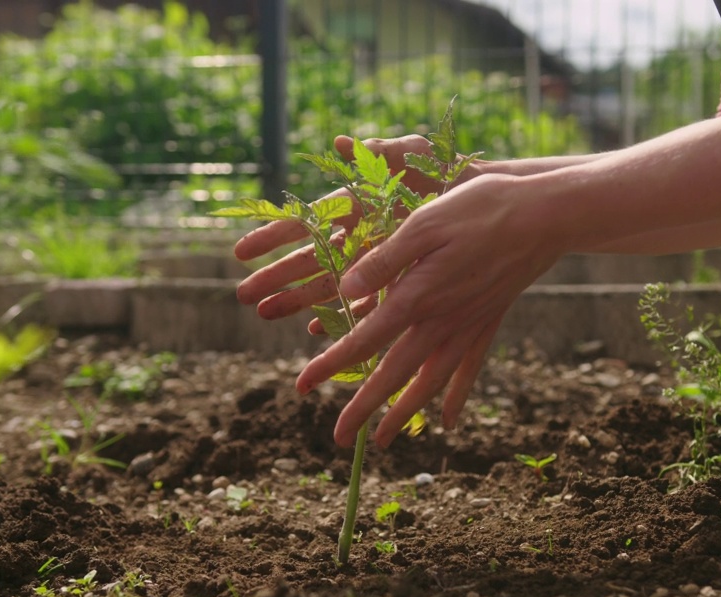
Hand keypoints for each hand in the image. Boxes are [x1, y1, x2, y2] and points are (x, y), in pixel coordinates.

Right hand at [233, 134, 482, 319]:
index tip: (241, 252)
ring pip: (327, 284)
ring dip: (296, 300)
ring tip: (265, 313)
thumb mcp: (410, 153)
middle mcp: (355, 234)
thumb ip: (379, 150)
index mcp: (351, 203)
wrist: (479, 195)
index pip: (303, 222)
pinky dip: (340, 316)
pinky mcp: (394, 280)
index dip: (272, 236)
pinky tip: (318, 331)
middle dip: (275, 277)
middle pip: (308, 259)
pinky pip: (363, 303)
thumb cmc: (442, 168)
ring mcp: (372, 259)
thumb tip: (344, 141)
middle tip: (245, 295)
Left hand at [295, 173, 563, 446]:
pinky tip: (450, 422)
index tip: (301, 386)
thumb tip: (345, 289)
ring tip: (383, 441)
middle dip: (363, 409)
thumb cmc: (480, 209)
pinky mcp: (489, 322)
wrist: (545, 216)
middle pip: (393, 375)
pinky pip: (470, 370)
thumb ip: (384, 259)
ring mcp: (467, 326)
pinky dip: (457, 398)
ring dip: (403, 414)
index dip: (331, 366)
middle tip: (338, 439)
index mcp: (417, 297)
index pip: (364, 341)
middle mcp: (440, 321)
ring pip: (429, 382)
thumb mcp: (423, 223)